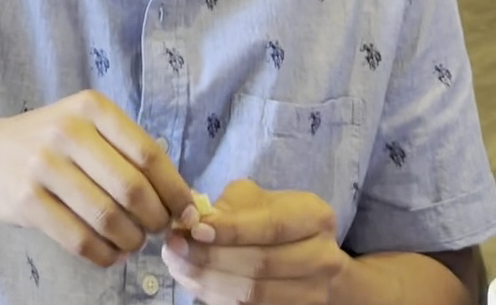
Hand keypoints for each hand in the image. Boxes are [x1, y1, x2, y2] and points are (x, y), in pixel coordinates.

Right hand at [0, 91, 197, 268]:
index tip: (186, 212)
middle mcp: (68, 131)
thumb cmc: (49, 142)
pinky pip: (79, 240)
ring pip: (107, 218)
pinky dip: (104, 256)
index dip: (174, 189)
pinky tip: (109, 254)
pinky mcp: (28, 201)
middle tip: (156, 230)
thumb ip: (127, 153)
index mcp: (91, 108)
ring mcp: (44, 166)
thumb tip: (181, 199)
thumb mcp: (85, 127)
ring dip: (130, 241)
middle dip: (155, 219)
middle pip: (131, 188)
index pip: (148, 153)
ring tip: (132, 243)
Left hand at [161, 179, 344, 304]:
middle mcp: (322, 259)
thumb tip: (189, 218)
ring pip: (253, 295)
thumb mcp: (258, 200)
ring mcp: (313, 294)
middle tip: (173, 247)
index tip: (194, 228)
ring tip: (176, 265)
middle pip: (261, 265)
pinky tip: (193, 282)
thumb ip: (228, 208)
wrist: (312, 261)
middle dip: (211, 257)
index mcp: (315, 218)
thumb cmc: (276, 219)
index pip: (270, 226)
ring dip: (207, 281)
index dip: (231, 230)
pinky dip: (216, 297)